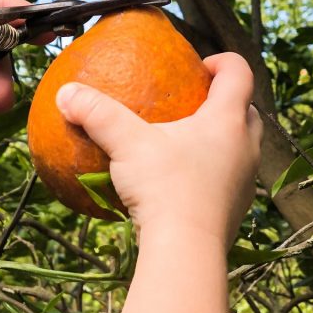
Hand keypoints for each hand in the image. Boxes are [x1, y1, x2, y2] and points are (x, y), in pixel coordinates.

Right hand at [54, 52, 261, 249]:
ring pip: (242, 147)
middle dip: (225, 102)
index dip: (223, 61)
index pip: (239, 73)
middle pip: (248, 111)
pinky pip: (228, 179)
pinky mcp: (236, 209)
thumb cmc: (164, 188)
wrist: (186, 251)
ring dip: (221, 138)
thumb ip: (97, 113)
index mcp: (227, 120)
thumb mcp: (126, 143)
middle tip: (193, 102)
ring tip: (186, 141)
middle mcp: (246, 147)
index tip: (198, 66)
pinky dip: (211, 171)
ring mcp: (245, 181)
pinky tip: (180, 182)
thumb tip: (65, 92)